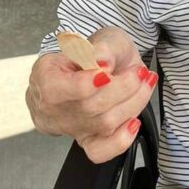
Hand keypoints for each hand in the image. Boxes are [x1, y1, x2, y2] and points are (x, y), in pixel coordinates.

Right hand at [26, 26, 157, 162]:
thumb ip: (103, 48)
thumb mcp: (102, 37)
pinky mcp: (86, 140)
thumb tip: (102, 62)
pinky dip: (121, 139)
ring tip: (144, 84)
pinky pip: (100, 152)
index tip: (108, 71)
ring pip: (102, 125)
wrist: (104, 67)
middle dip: (123, 88)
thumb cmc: (97, 52)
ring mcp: (68, 126)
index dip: (85, 83)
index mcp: (45, 75)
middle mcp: (51, 107)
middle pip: (88, 107)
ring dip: (132, 104)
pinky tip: (133, 120)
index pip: (56, 89)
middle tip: (138, 72)